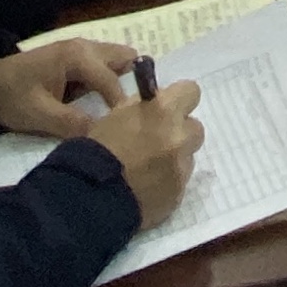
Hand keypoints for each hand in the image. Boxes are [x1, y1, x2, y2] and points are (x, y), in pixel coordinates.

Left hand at [0, 39, 139, 140]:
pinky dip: (112, 82)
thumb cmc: (12, 96)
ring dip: (123, 82)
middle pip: (127, 60)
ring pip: (118, 61)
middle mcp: (85, 46)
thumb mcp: (40, 115)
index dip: (122, 107)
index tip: (131, 129)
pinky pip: (106, 66)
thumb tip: (106, 137)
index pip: (113, 82)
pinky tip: (107, 107)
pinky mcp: (77, 59)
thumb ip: (73, 124)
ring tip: (123, 112)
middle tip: (133, 114)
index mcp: (77, 57)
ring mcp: (82, 50)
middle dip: (133, 85)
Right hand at [88, 80, 204, 226]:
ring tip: (149, 167)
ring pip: (188, 156)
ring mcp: (181, 167)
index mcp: (164, 110)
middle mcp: (180, 136)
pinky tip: (147, 186)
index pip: (191, 91)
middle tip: (157, 140)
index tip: (168, 108)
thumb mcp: (116, 114)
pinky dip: (168, 181)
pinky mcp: (179, 193)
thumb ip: (143, 107)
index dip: (179, 99)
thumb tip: (157, 105)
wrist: (92, 194)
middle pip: (195, 127)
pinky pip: (180, 181)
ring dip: (175, 157)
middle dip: (180, 132)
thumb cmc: (97, 148)